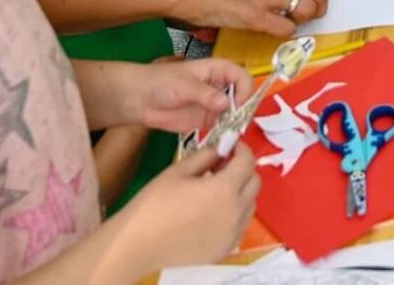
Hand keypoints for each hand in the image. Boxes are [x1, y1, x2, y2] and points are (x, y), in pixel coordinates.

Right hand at [108, 145, 260, 275]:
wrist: (138, 244)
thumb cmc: (154, 204)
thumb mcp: (178, 171)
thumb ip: (205, 156)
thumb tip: (221, 148)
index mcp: (225, 189)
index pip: (247, 162)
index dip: (241, 149)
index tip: (231, 146)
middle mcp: (236, 212)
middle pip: (255, 183)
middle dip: (244, 169)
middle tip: (223, 165)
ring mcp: (233, 233)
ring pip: (250, 205)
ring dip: (241, 192)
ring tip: (217, 189)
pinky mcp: (225, 248)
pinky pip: (240, 225)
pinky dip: (235, 213)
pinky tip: (214, 211)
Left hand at [130, 58, 253, 135]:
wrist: (140, 99)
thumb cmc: (161, 82)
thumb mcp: (184, 85)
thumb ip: (205, 94)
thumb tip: (226, 104)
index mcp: (217, 70)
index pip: (241, 75)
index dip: (244, 88)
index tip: (238, 104)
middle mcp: (219, 86)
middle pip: (242, 94)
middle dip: (244, 108)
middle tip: (238, 123)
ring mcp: (214, 104)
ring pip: (235, 112)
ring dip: (236, 122)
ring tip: (231, 134)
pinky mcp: (207, 120)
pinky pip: (223, 126)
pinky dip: (226, 132)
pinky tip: (223, 139)